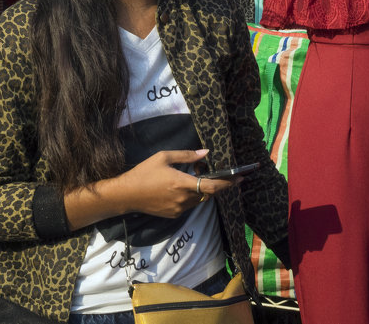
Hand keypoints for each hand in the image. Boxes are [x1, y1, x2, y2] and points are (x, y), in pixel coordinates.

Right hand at [118, 149, 235, 217]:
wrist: (127, 195)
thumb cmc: (145, 172)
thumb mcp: (164, 157)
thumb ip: (187, 155)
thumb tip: (206, 153)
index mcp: (182, 183)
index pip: (212, 187)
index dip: (229, 183)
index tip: (241, 178)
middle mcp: (183, 199)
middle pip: (208, 194)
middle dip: (216, 185)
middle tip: (217, 174)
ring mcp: (179, 209)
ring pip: (199, 200)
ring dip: (203, 190)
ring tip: (196, 178)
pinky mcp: (173, 215)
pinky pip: (189, 205)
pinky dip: (192, 197)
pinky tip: (183, 187)